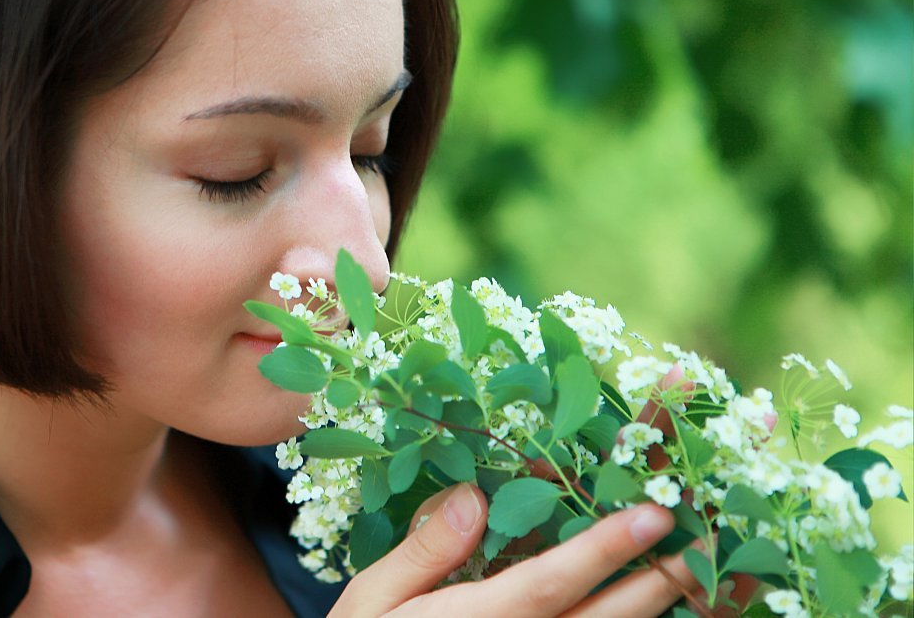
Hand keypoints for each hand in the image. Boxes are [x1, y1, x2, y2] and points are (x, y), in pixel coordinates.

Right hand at [330, 483, 708, 616]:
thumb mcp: (373, 602)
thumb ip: (424, 552)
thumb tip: (474, 496)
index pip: (555, 582)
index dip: (606, 547)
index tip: (657, 514)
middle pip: (611, 615)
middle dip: (669, 574)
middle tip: (719, 532)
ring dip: (672, 603)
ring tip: (729, 573)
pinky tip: (690, 601)